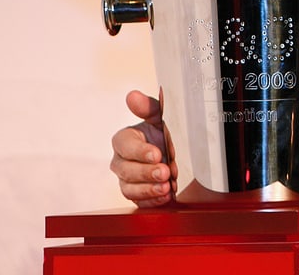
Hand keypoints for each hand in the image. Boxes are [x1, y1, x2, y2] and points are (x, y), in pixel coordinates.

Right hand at [109, 89, 177, 206]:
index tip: (157, 154)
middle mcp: (121, 161)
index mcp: (124, 139)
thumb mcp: (160, 116)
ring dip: (148, 189)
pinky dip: (152, 201)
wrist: (176, 150)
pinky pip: (138, 202)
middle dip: (146, 173)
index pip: (124, 145)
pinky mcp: (137, 195)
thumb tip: (132, 96)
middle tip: (164, 172)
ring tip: (166, 187)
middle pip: (125, 170)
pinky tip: (165, 196)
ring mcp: (128, 180)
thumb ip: (147, 107)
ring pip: (129, 189)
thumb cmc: (163, 131)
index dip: (139, 151)